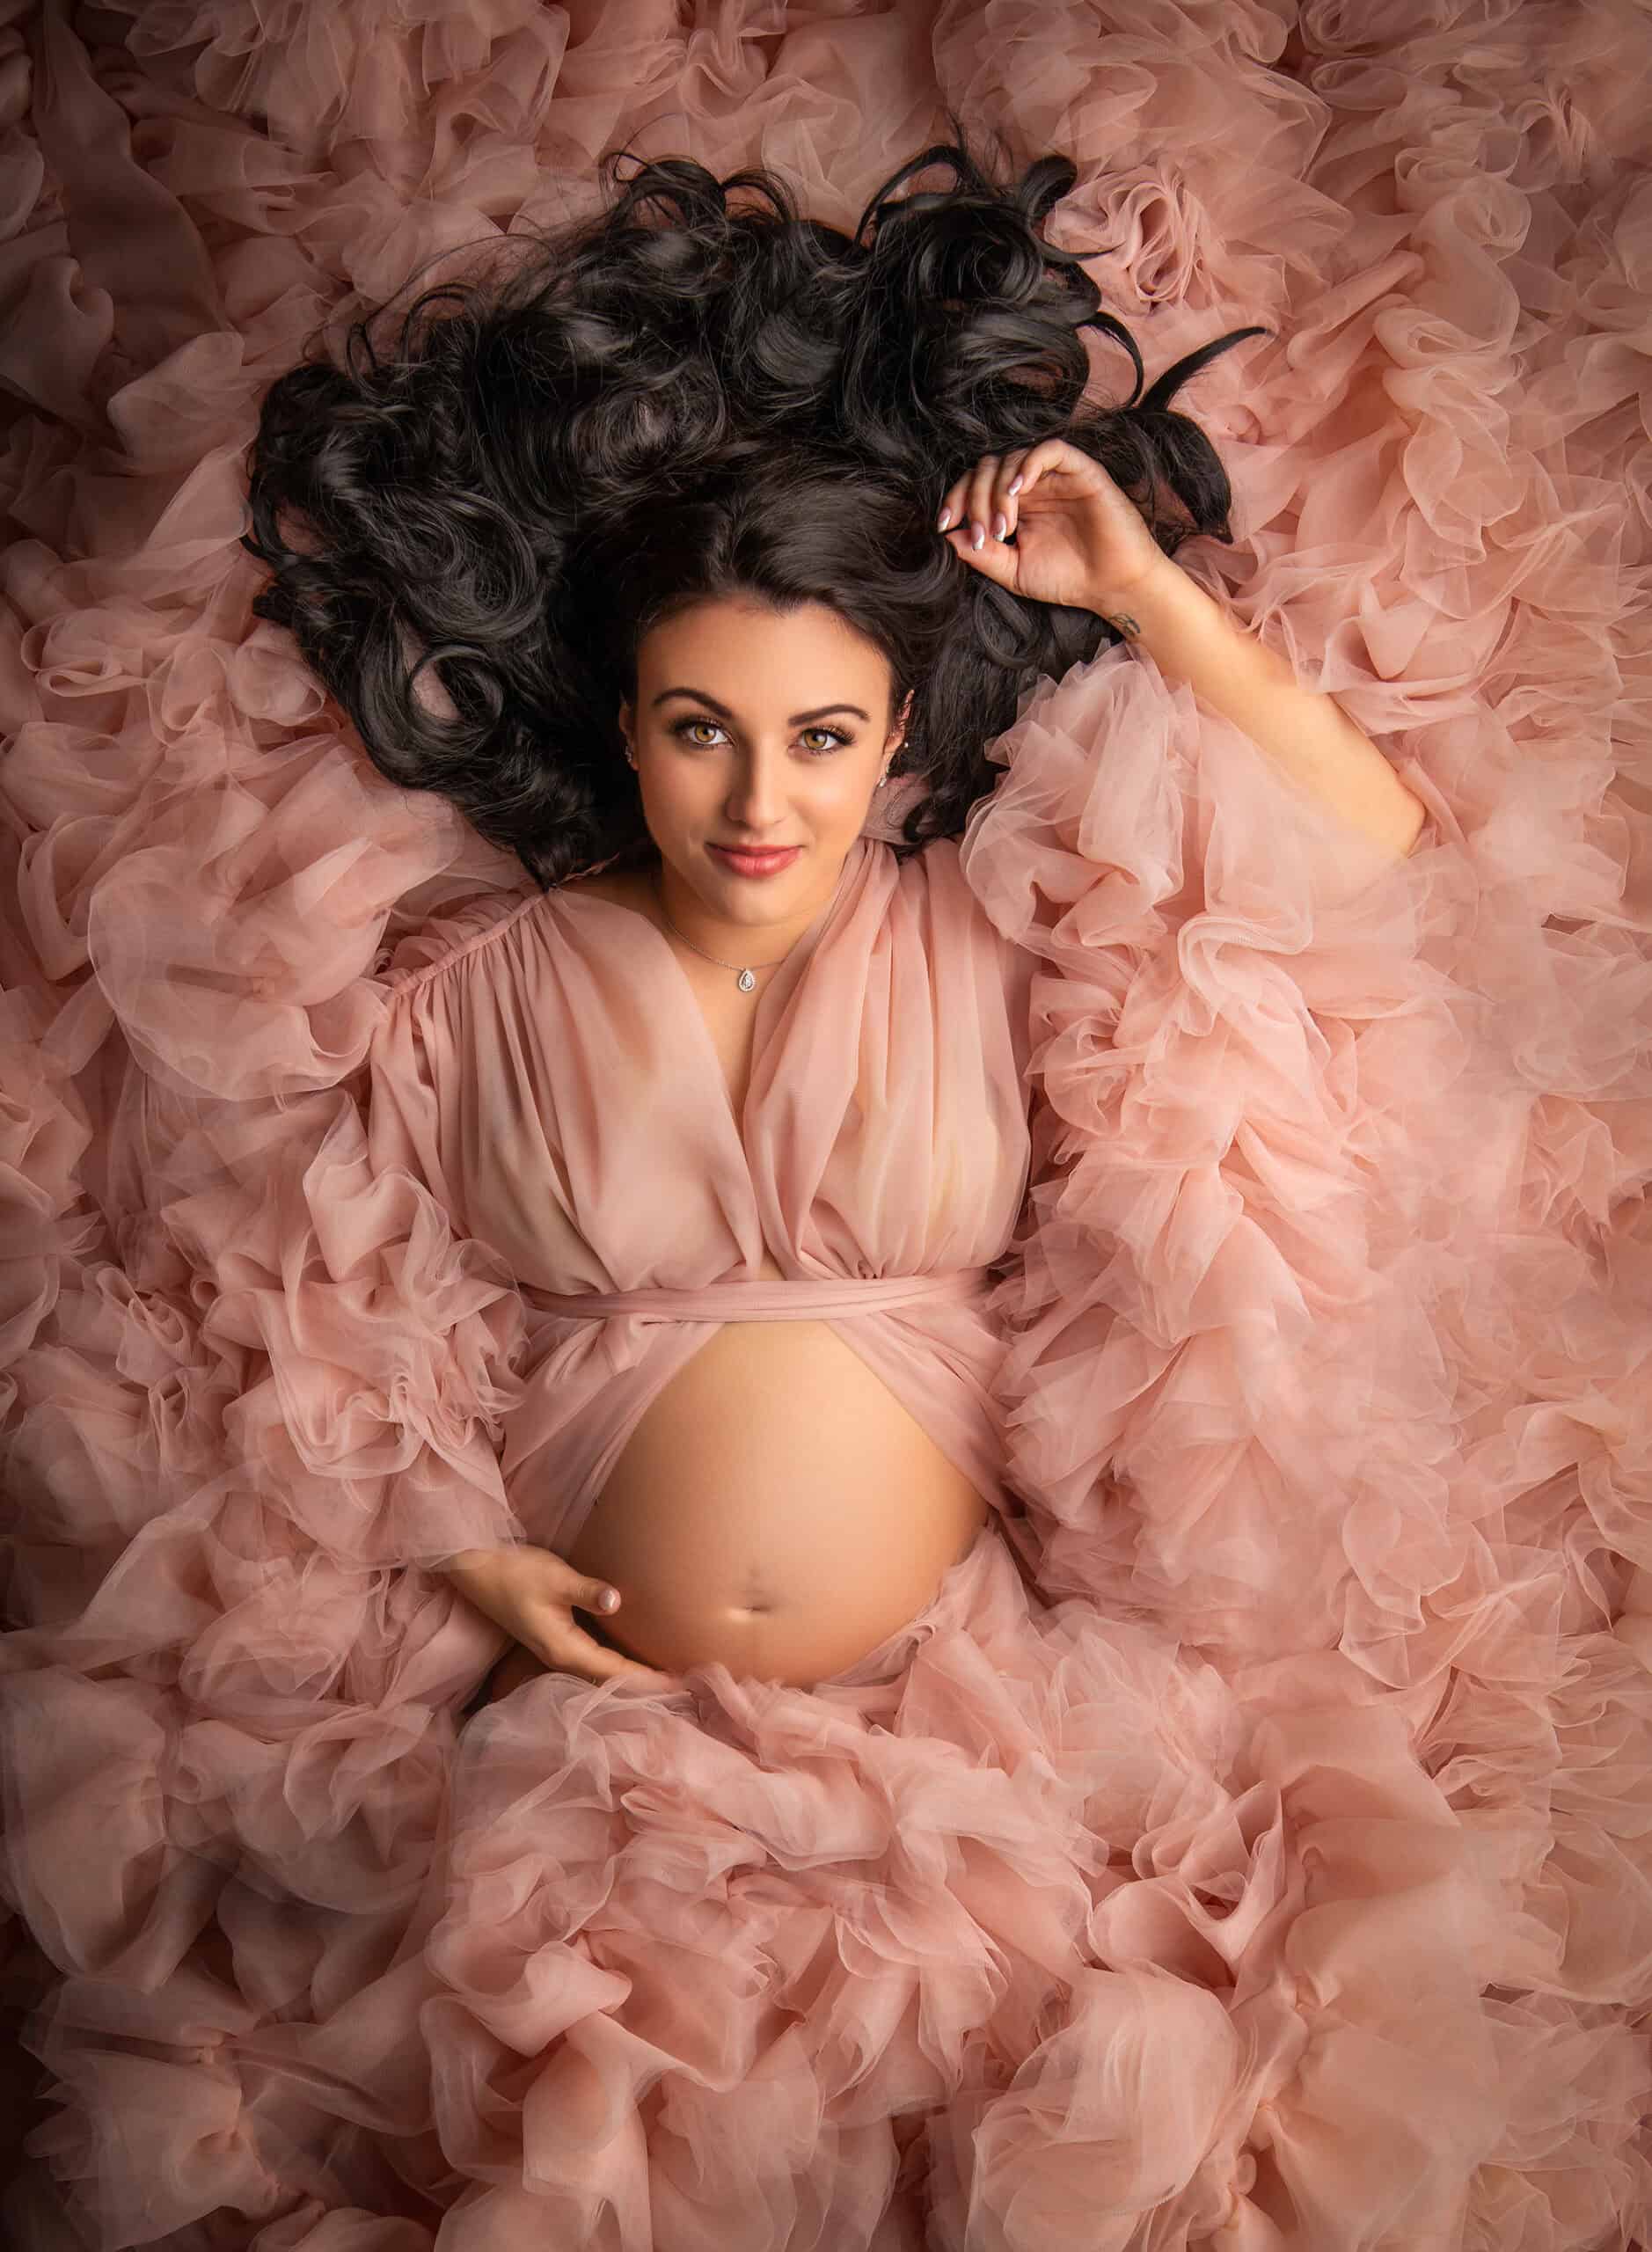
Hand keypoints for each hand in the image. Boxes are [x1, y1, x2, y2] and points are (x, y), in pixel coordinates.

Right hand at [439, 1543, 678, 1689]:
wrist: (477, 1568)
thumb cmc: (515, 1573)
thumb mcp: (555, 1579)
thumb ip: (588, 1592)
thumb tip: (617, 1601)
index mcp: (565, 1649)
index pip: (615, 1672)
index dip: (648, 1679)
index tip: (679, 1684)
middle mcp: (562, 1657)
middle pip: (610, 1679)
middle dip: (644, 1684)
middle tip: (682, 1687)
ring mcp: (558, 1648)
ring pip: (602, 1670)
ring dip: (631, 1674)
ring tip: (665, 1677)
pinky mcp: (557, 1636)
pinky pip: (595, 1657)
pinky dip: (617, 1661)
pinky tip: (633, 1656)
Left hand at [936, 436, 1171, 613]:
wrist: (1112, 587)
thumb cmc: (1068, 579)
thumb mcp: (1014, 572)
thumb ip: (983, 556)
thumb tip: (949, 536)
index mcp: (1015, 506)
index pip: (976, 485)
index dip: (956, 499)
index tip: (945, 525)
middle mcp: (1033, 487)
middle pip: (989, 469)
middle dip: (975, 499)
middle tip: (983, 536)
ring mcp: (1056, 477)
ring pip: (1014, 459)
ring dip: (999, 491)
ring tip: (1003, 527)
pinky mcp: (1082, 471)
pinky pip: (1051, 450)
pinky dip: (1028, 464)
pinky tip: (1018, 491)